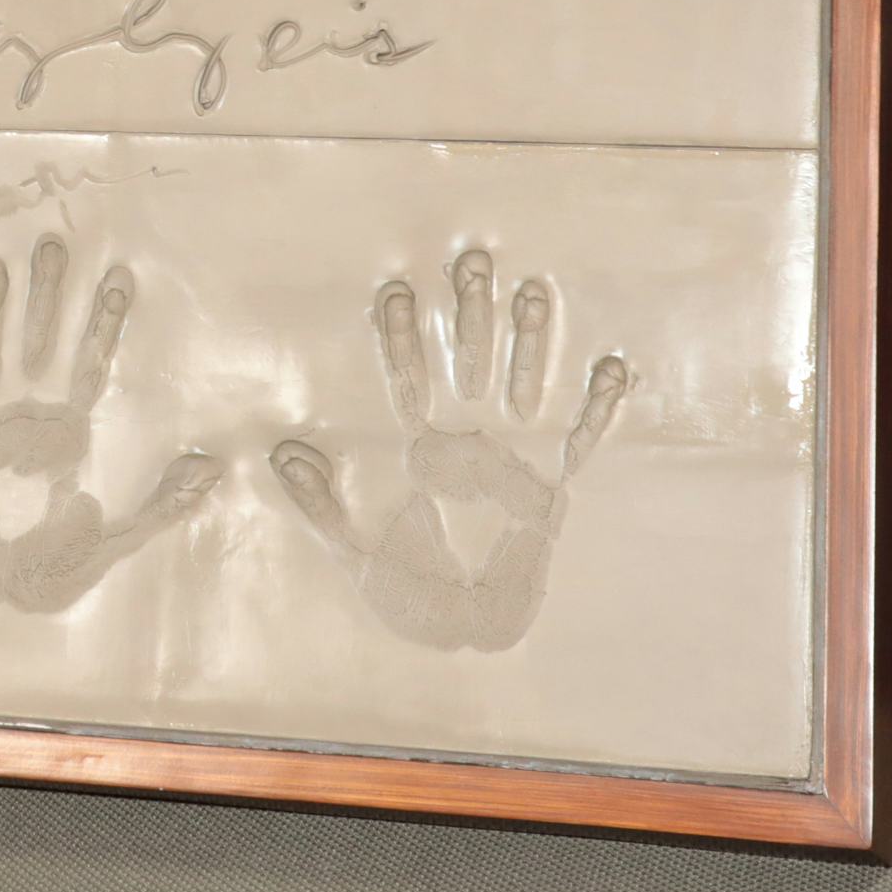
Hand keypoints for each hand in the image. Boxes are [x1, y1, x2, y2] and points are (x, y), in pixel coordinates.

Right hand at [0, 232, 219, 612]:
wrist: (3, 592)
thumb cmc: (59, 562)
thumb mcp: (117, 538)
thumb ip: (163, 507)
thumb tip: (213, 471)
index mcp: (69, 425)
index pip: (92, 361)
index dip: (107, 321)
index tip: (121, 277)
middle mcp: (28, 410)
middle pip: (41, 336)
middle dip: (49, 293)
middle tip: (56, 245)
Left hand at [267, 247, 631, 652]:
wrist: (463, 629)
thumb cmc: (407, 585)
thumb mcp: (354, 548)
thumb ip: (319, 505)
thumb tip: (280, 456)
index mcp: (420, 441)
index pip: (407, 376)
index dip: (401, 336)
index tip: (395, 293)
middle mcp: (468, 432)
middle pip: (469, 356)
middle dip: (471, 310)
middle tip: (472, 262)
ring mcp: (514, 450)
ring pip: (525, 377)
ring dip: (530, 339)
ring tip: (531, 293)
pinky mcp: (555, 478)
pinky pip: (583, 435)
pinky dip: (599, 405)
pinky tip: (611, 367)